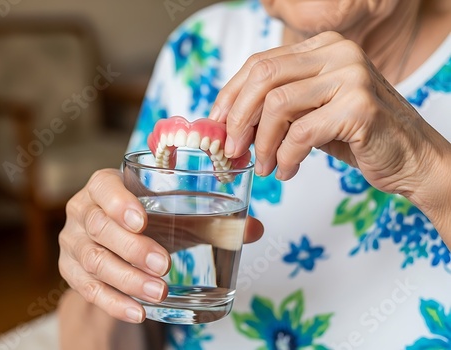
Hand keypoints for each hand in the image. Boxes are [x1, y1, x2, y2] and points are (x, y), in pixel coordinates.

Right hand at [58, 169, 262, 322]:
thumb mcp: (175, 216)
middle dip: (131, 248)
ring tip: (157, 292)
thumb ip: (211, 221)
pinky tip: (137, 312)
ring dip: (125, 279)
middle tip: (163, 265)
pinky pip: (87, 289)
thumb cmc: (150, 221)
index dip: (119, 203)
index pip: (103, 187)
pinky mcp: (71, 271)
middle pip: (98, 228)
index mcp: (104, 186)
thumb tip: (255, 229)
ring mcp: (72, 242)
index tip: (143, 220)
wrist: (117, 243)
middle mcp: (82, 210)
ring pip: (92, 260)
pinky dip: (113, 302)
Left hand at [210, 31, 450, 231]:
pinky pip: (301, 133)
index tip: (217, 124)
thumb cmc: (358, 137)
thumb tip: (230, 124)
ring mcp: (351, 76)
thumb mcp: (312, 113)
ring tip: (263, 167)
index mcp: (322, 48)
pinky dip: (286, 158)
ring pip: (277, 105)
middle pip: (263, 77)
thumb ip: (278, 109)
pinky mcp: (360, 106)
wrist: (411, 158)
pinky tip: (287, 171)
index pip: (260, 63)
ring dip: (262, 144)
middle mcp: (337, 53)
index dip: (231, 95)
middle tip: (233, 150)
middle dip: (238, 118)